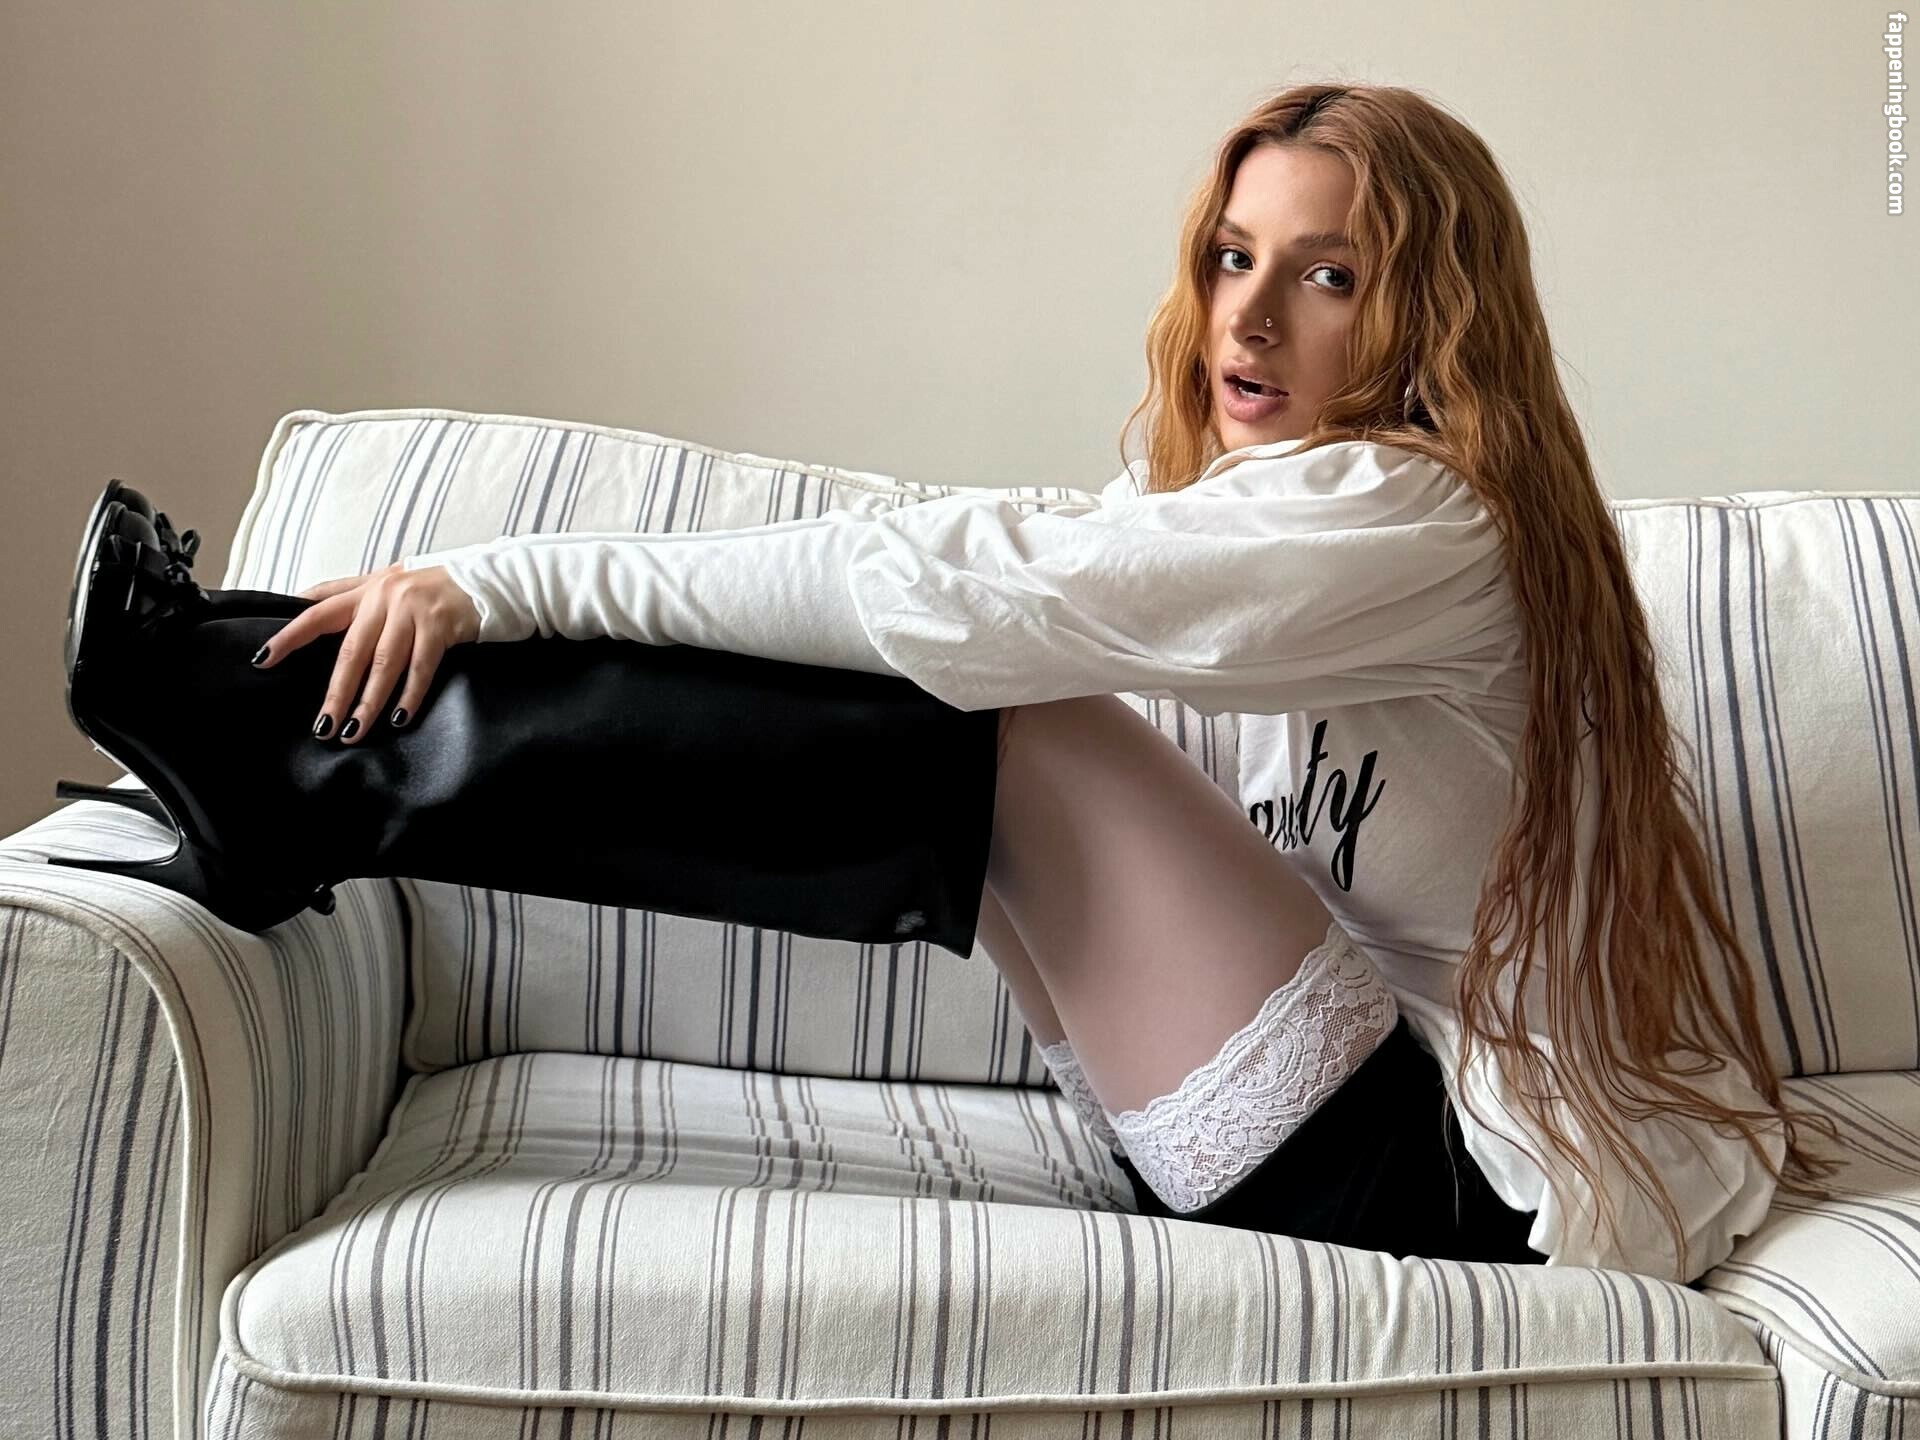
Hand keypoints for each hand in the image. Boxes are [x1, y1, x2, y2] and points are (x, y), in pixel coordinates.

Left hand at [254, 562, 481, 743]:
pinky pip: (421, 668)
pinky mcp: (441, 625)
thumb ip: (353, 595)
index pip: (317, 611)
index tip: (263, 660)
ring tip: (354, 731)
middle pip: (350, 651)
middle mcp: (384, 597)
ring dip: (368, 702)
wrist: (487, 579)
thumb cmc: (436, 587)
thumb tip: (307, 607)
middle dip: (335, 692)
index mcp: (367, 588)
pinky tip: (400, 719)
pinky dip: (410, 695)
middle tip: (322, 726)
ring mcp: (413, 610)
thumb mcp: (390, 582)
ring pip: (383, 664)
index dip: (289, 636)